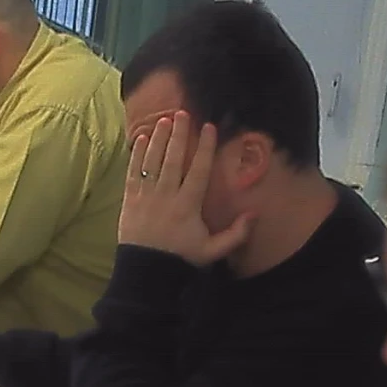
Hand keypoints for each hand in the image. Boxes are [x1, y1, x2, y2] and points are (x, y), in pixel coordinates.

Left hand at [122, 112, 249, 262]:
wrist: (146, 273)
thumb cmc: (181, 259)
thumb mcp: (213, 251)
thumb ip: (236, 233)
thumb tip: (256, 213)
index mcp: (188, 205)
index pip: (198, 169)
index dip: (204, 147)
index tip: (208, 127)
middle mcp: (167, 195)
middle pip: (173, 158)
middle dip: (178, 134)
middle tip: (182, 113)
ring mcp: (146, 196)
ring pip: (152, 161)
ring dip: (158, 139)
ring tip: (163, 120)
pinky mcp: (130, 200)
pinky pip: (133, 172)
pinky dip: (137, 154)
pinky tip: (141, 139)